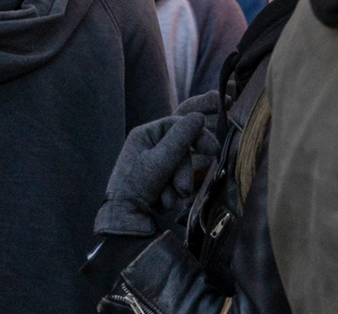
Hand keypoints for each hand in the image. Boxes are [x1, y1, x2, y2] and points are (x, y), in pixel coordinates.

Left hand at [94, 104, 220, 236]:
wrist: (125, 220)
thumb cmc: (136, 188)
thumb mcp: (160, 161)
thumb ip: (181, 138)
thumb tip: (199, 116)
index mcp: (145, 134)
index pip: (180, 125)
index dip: (199, 136)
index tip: (213, 150)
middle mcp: (149, 145)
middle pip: (183, 149)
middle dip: (183, 172)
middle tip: (183, 189)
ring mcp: (154, 163)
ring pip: (182, 167)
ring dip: (178, 185)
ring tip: (166, 199)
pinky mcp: (159, 179)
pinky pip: (177, 180)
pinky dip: (172, 192)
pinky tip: (161, 201)